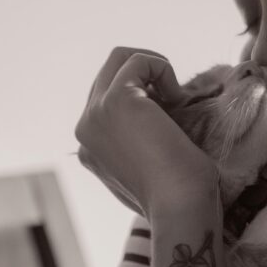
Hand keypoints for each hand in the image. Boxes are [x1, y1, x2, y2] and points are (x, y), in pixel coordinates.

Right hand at [75, 47, 217, 218]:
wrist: (181, 207)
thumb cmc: (180, 196)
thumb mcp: (152, 170)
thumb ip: (141, 147)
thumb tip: (161, 124)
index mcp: (91, 148)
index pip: (108, 99)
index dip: (145, 97)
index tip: (172, 116)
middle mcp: (86, 129)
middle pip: (109, 72)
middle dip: (147, 75)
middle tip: (176, 99)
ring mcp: (95, 113)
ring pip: (120, 59)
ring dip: (155, 69)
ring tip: (177, 99)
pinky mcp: (116, 100)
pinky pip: (139, 61)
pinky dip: (163, 69)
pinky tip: (178, 99)